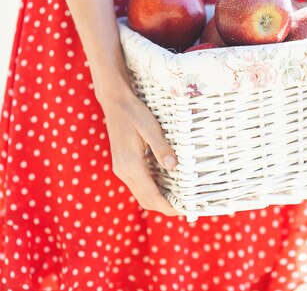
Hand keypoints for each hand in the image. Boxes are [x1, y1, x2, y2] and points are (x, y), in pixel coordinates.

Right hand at [99, 87, 181, 216]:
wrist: (115, 102)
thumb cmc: (134, 113)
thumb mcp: (151, 128)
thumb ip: (162, 148)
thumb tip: (174, 167)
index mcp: (131, 165)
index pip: (152, 195)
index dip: (168, 206)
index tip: (184, 211)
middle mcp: (123, 171)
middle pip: (146, 200)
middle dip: (165, 208)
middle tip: (185, 208)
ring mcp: (121, 169)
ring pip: (141, 195)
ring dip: (158, 201)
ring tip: (178, 200)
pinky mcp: (123, 165)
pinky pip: (138, 185)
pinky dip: (152, 192)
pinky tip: (165, 187)